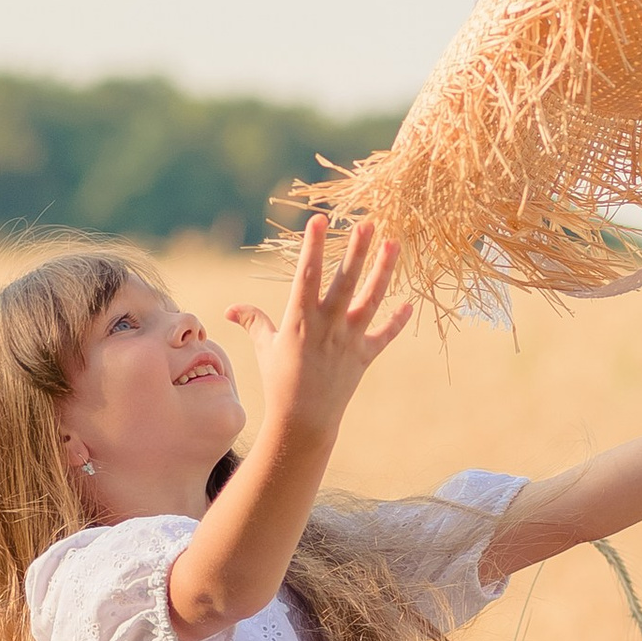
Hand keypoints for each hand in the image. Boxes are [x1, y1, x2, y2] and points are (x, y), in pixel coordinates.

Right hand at [228, 213, 413, 441]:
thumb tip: (231, 309)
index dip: (314, 246)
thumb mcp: (265, 348)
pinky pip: (384, 335)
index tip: (319, 220)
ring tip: (393, 244)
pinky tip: (409, 304)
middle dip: (357, 250)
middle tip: (368, 222)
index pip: (307, 274)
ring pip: (370, 300)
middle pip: (345, 281)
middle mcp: (327, 325)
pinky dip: (397, 321)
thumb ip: (253, 322)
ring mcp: (348, 340)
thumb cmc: (279, 381)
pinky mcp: (364, 357)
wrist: (302, 420)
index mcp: (300, 319)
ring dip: (384, 271)